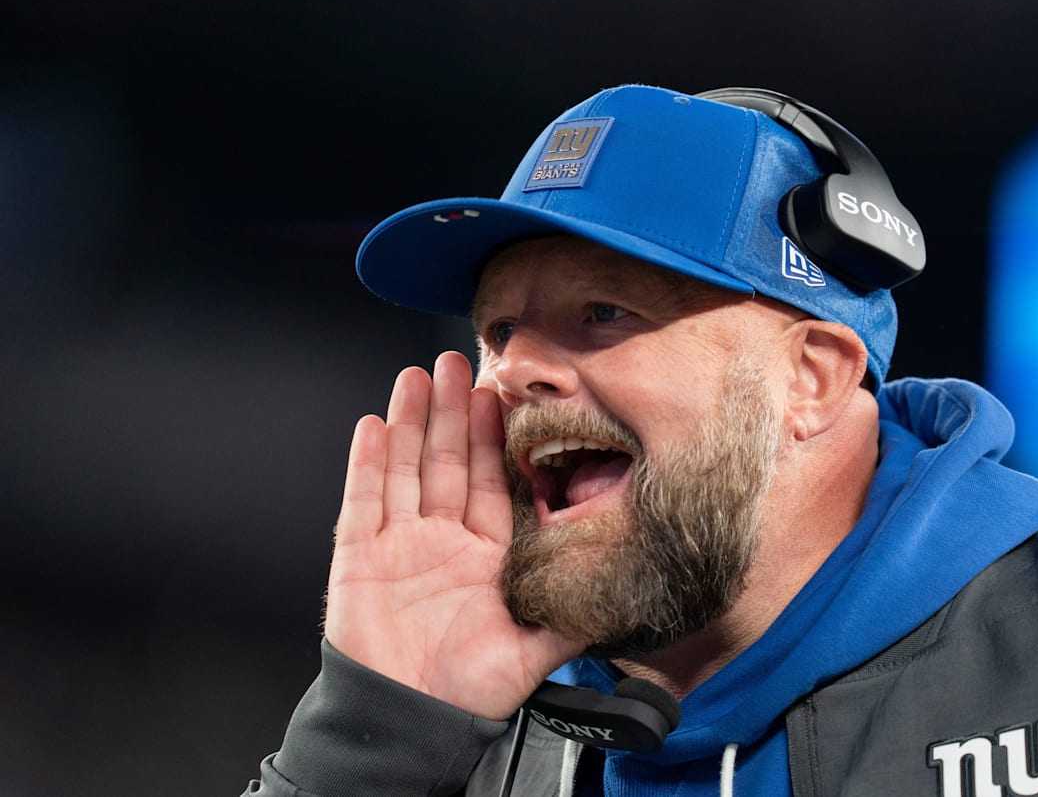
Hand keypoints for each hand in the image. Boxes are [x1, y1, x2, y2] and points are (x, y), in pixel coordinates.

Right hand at [323, 351, 584, 719]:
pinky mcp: (359, 558)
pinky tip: (374, 425)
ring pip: (405, 469)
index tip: (499, 397)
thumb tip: (627, 595)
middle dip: (451, 412)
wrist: (414, 723)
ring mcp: (400, 546)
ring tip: (417, 376)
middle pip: (446, 463)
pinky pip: (363, 501)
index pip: (491, 483)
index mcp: (487, 557)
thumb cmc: (472, 693)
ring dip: (410, 422)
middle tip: (457, 364)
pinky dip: (368, 463)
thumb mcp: (538, 650)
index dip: (492, 439)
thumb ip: (576, 617)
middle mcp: (444, 543)